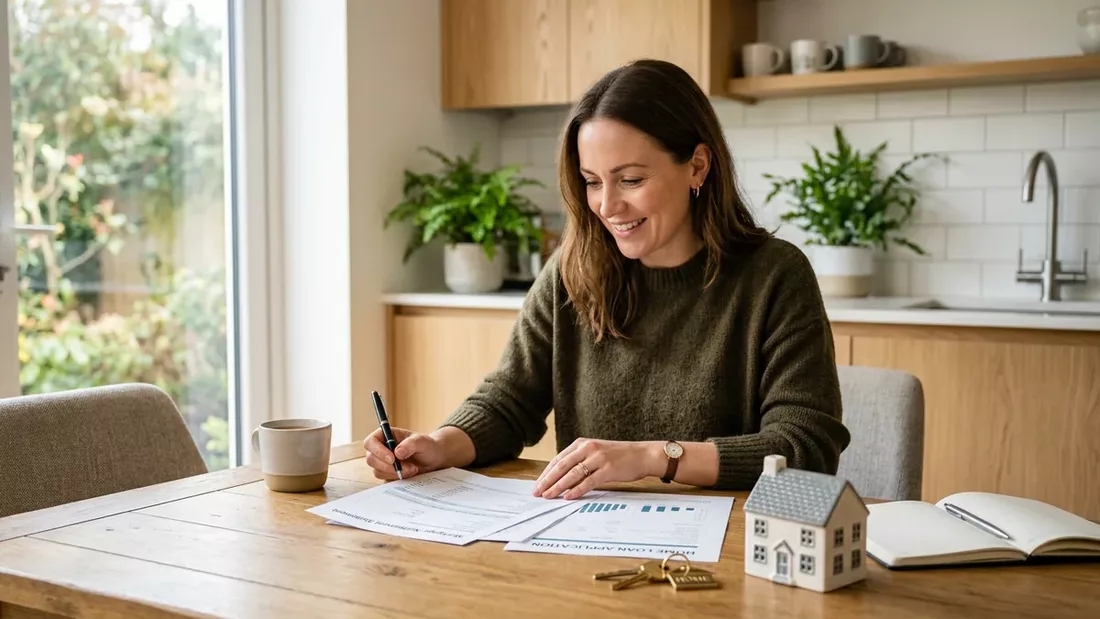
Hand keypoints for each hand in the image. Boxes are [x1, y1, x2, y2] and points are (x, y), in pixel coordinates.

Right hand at [362, 427, 447, 480]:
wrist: (433, 459)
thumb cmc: (426, 446)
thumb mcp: (422, 441)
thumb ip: (411, 444)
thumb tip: (397, 452)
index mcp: (385, 435)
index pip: (370, 442)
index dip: (378, 451)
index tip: (392, 459)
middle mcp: (380, 449)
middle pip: (371, 459)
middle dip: (389, 466)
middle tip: (408, 467)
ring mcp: (382, 463)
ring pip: (378, 471)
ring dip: (395, 473)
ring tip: (413, 469)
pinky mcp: (387, 474)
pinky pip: (385, 480)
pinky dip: (397, 479)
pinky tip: (409, 474)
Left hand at [534, 438, 661, 499]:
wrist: (642, 455)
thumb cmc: (618, 456)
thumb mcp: (595, 453)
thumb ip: (579, 461)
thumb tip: (560, 479)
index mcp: (582, 443)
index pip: (558, 459)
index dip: (546, 473)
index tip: (537, 484)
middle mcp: (588, 448)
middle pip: (561, 466)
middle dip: (547, 481)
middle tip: (537, 492)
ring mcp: (598, 458)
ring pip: (572, 474)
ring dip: (558, 487)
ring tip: (548, 496)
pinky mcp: (608, 469)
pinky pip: (588, 481)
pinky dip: (576, 490)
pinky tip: (567, 496)